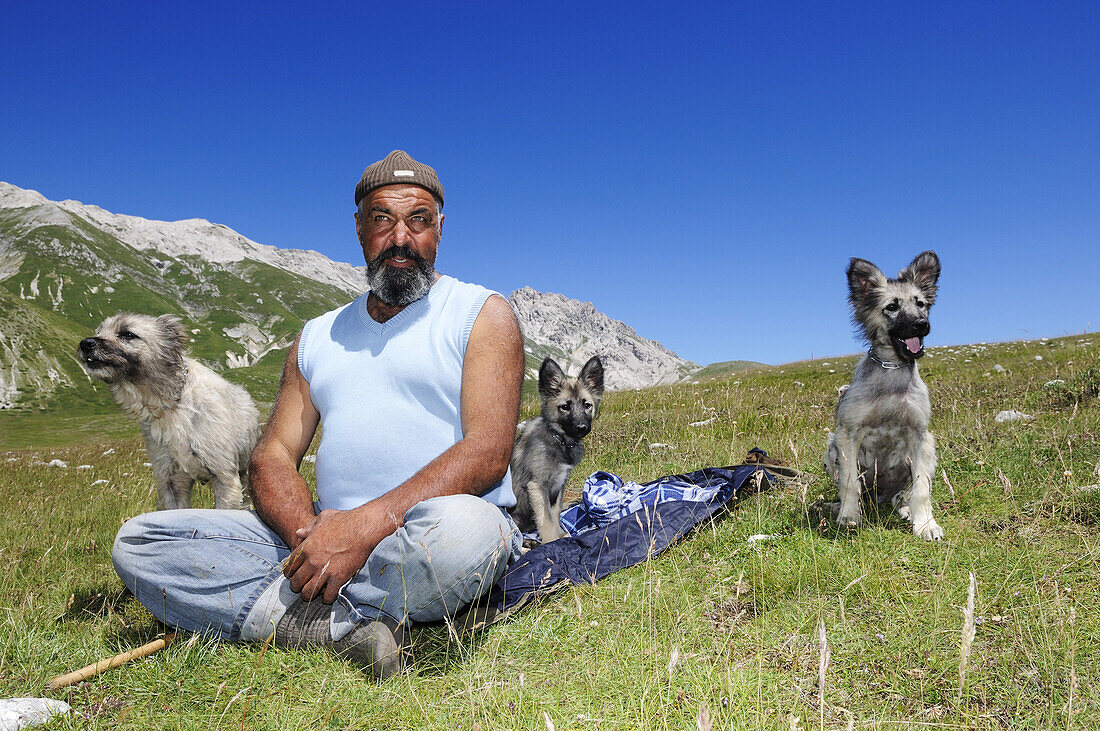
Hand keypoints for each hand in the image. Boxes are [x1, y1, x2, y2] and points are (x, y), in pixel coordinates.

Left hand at [281, 506, 397, 603]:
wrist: (363, 527)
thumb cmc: (344, 520)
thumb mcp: (323, 518)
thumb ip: (309, 527)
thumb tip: (299, 533)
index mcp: (306, 547)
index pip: (290, 567)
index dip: (291, 573)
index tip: (295, 575)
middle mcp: (312, 561)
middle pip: (296, 583)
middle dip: (297, 587)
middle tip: (302, 587)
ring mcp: (325, 571)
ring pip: (308, 593)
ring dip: (309, 595)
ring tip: (314, 594)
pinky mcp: (339, 578)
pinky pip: (328, 596)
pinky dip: (328, 598)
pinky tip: (329, 595)